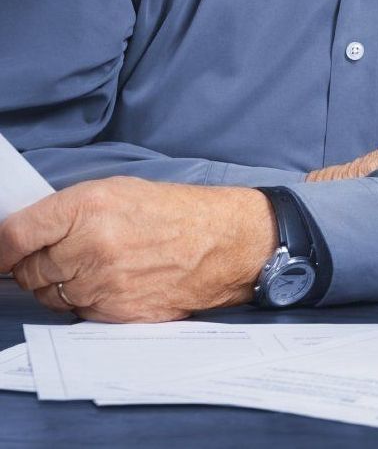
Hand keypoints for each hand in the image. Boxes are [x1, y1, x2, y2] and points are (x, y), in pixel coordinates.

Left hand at [0, 177, 275, 322]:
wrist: (226, 242)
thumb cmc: (174, 213)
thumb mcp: (118, 191)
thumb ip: (67, 213)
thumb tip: (21, 239)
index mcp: (89, 207)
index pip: (16, 235)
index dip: (1, 248)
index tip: (1, 254)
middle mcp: (93, 246)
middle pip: (29, 271)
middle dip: (38, 266)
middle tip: (63, 257)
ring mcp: (105, 283)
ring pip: (52, 296)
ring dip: (63, 286)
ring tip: (97, 268)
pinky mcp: (119, 311)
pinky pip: (80, 313)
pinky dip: (88, 302)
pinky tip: (115, 283)